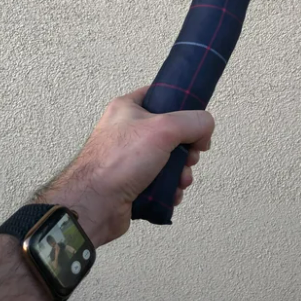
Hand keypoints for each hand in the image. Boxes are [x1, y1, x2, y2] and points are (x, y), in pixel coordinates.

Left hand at [36, 87, 214, 246]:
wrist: (95, 205)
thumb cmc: (118, 162)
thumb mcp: (165, 129)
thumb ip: (195, 122)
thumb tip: (205, 132)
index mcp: (128, 108)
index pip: (162, 95)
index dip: (184, 106)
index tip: (195, 122)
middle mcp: (128, 131)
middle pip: (173, 132)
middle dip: (188, 149)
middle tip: (189, 158)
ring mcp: (130, 158)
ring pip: (170, 159)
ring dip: (182, 172)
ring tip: (180, 181)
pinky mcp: (133, 182)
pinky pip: (162, 180)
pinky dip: (172, 187)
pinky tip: (172, 193)